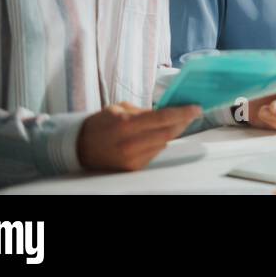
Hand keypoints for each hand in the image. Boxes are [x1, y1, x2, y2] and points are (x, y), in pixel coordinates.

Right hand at [76, 103, 200, 171]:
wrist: (80, 149)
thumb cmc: (100, 124)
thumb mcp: (118, 109)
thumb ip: (143, 111)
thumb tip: (167, 111)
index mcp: (125, 125)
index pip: (161, 118)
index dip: (182, 113)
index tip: (196, 108)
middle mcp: (130, 144)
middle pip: (167, 133)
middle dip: (183, 122)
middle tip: (193, 113)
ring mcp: (133, 159)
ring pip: (164, 143)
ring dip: (171, 132)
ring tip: (172, 122)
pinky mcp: (134, 168)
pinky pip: (155, 152)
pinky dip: (159, 142)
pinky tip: (153, 136)